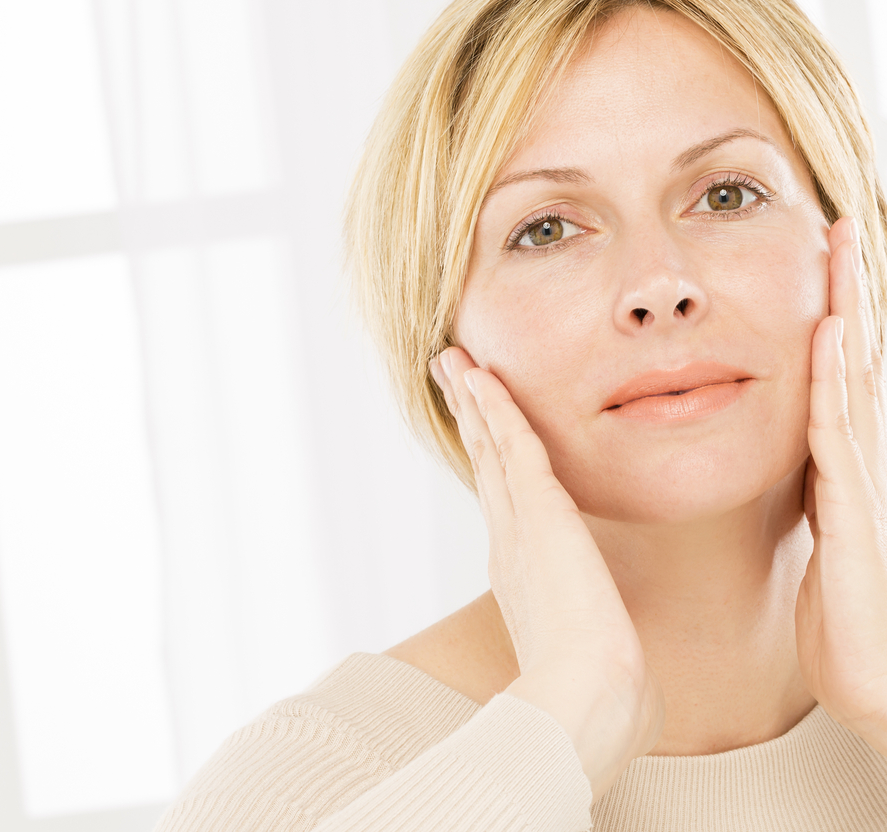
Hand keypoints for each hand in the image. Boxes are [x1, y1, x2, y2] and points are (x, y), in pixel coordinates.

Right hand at [429, 347, 664, 798]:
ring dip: (473, 401)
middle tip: (450, 378)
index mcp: (521, 572)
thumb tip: (614, 655)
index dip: (487, 457)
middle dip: (469, 419)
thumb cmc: (597, 694)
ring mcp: (519, 525)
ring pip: (491, 446)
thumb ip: (593, 639)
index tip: (478, 427)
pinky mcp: (538, 511)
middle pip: (485, 464)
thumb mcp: (592, 654)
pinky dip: (495, 407)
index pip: (502, 499)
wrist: (586, 703)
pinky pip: (512, 444)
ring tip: (454, 362)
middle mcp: (510, 542)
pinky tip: (482, 375)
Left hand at [796, 216, 886, 754]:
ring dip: (849, 309)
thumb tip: (809, 452)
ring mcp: (868, 477)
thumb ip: (820, 489)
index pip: (844, 371)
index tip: (824, 258)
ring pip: (856, 376)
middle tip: (840, 223)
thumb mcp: (827, 536)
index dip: (837, 311)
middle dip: (851, 288)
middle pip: (859, 355)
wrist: (876, 682)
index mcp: (849, 460)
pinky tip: (828, 335)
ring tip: (844, 246)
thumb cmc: (846, 615)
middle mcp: (865, 456)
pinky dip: (835, 379)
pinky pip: (839, 430)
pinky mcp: (856, 507)